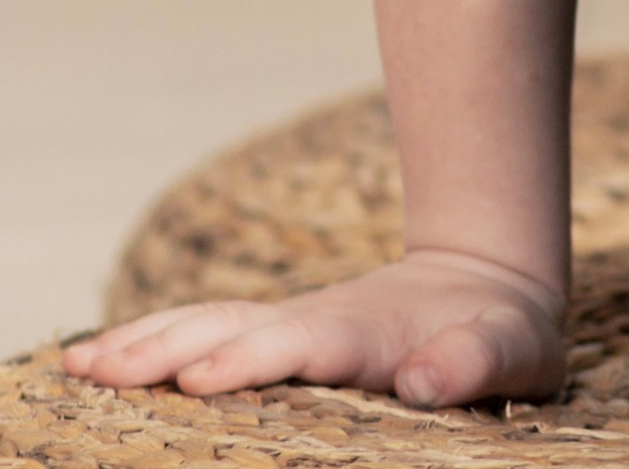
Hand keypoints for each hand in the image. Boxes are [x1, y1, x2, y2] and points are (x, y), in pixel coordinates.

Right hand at [60, 249, 565, 407]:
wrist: (490, 283)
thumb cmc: (503, 336)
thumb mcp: (515, 351)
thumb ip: (475, 362)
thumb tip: (427, 377)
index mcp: (373, 332)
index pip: (308, 343)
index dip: (257, 357)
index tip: (201, 374)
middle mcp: (320, 322)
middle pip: (239, 327)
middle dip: (174, 347)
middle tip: (103, 369)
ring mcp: (292, 325)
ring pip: (210, 325)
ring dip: (148, 342)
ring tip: (80, 362)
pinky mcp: (275, 337)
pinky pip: (205, 335)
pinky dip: (151, 342)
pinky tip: (96, 361)